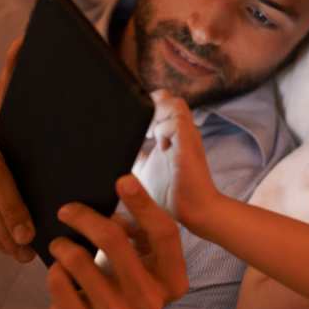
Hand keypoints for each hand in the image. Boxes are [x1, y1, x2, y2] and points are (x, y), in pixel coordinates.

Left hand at [45, 174, 188, 308]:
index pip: (164, 233)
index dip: (144, 204)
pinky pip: (58, 282)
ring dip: (63, 244)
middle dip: (85, 217)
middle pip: (114, 239)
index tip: (122, 180)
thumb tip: (113, 211)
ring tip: (59, 243)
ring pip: (79, 260)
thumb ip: (137, 234)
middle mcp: (150, 302)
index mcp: (172, 280)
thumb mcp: (139, 262)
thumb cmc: (120, 285)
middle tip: (67, 209)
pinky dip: (54, 269)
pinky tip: (58, 271)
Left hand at [137, 90, 217, 228]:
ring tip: (147, 136)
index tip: (131, 122)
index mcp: (172, 133)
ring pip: (175, 103)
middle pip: (167, 96)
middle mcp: (181, 131)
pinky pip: (176, 123)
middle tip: (138, 128)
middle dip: (149, 105)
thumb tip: (113, 147)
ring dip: (156, 116)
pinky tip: (156, 147)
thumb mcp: (143, 169)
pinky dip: (161, 131)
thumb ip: (134, 154)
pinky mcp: (189, 145)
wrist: (195, 212)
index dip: (144, 104)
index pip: (160, 102)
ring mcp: (187, 136)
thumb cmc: (171, 193)